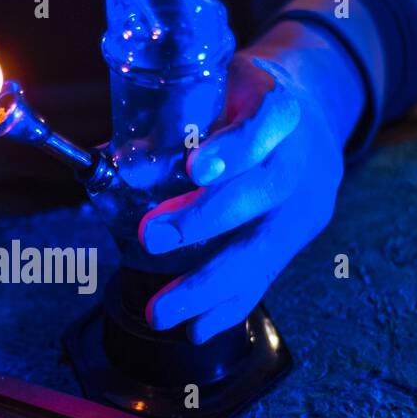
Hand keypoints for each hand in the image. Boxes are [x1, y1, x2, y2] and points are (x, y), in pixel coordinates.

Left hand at [138, 20, 365, 341]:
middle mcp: (300, 157)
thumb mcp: (216, 87)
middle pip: (265, 191)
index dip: (234, 148)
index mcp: (279, 107)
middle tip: (153, 238)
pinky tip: (196, 330)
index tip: (195, 168)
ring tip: (161, 312)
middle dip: (205, 219)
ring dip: (208, 285)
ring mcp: (305, 203)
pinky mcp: (299, 239)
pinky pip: (265, 277)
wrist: (314, 114)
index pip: (264, 123)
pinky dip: (228, 307)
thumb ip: (170, 121)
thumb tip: (102, 161)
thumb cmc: (243, 101)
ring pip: (264, 249)